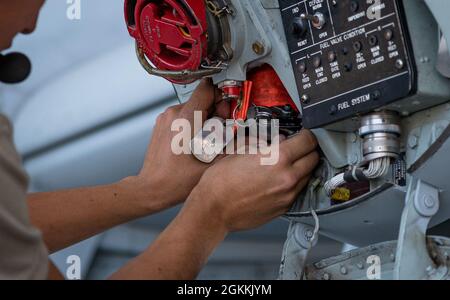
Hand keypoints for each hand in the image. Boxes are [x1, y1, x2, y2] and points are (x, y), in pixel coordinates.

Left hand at [132, 79, 225, 209]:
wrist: (151, 189)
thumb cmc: (173, 182)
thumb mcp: (210, 167)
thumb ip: (230, 149)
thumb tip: (244, 138)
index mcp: (184, 120)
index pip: (207, 90)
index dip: (222, 97)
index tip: (227, 111)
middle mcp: (172, 115)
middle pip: (202, 99)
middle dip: (216, 113)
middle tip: (221, 131)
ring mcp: (165, 118)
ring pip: (193, 107)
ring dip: (205, 119)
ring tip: (208, 140)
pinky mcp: (163, 124)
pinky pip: (183, 116)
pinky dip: (194, 124)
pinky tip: (197, 142)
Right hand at [182, 130, 318, 232]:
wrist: (213, 210)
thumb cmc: (220, 182)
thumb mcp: (240, 151)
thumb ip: (264, 143)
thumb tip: (279, 140)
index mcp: (278, 158)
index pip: (308, 140)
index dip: (306, 134)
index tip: (302, 134)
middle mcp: (288, 177)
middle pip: (314, 158)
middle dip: (308, 150)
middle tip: (298, 147)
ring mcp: (288, 195)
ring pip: (308, 176)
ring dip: (302, 168)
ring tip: (287, 164)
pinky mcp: (284, 208)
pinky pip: (298, 191)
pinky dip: (294, 183)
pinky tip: (279, 179)